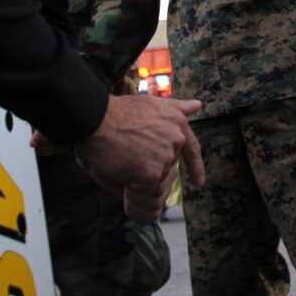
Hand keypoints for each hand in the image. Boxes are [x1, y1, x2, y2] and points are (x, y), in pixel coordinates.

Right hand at [75, 94, 203, 221]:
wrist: (97, 119)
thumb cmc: (118, 112)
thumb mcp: (153, 103)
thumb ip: (177, 107)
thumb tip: (198, 105)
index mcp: (178, 123)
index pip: (192, 149)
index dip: (195, 167)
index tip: (198, 182)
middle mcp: (176, 140)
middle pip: (168, 169)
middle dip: (152, 171)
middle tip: (132, 164)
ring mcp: (165, 158)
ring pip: (157, 182)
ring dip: (142, 182)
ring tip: (124, 166)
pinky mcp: (151, 175)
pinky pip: (146, 192)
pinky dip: (134, 191)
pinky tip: (123, 179)